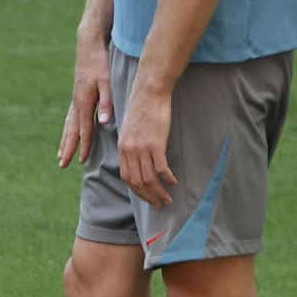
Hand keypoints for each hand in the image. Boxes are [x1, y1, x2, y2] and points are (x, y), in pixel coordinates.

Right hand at [57, 33, 114, 167]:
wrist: (88, 45)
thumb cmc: (99, 63)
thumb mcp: (106, 82)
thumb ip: (106, 103)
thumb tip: (104, 122)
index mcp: (84, 102)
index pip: (85, 129)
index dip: (84, 145)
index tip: (82, 160)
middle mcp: (76, 103)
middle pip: (71, 131)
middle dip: (67, 148)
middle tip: (62, 164)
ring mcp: (74, 99)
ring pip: (68, 125)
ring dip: (65, 141)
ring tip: (60, 155)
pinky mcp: (76, 95)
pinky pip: (70, 118)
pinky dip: (67, 130)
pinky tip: (67, 134)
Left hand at [116, 85, 177, 206]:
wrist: (149, 91)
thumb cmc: (142, 108)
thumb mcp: (131, 128)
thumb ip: (132, 144)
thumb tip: (138, 158)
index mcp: (122, 148)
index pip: (126, 177)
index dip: (137, 191)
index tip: (147, 197)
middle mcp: (130, 150)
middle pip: (137, 182)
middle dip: (148, 197)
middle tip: (160, 204)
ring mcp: (142, 148)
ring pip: (149, 178)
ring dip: (159, 192)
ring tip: (168, 199)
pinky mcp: (155, 143)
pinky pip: (160, 168)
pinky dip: (167, 178)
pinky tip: (174, 182)